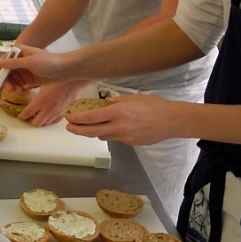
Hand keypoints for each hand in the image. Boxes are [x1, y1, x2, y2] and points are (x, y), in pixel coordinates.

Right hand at [0, 44, 67, 88]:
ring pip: (10, 81)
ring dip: (12, 87)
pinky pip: (18, 85)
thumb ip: (14, 63)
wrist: (66, 69)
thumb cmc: (50, 62)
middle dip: (4, 84)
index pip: (0, 64)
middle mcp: (18, 61)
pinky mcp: (28, 78)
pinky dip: (18, 90)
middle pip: (4, 74)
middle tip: (11, 91)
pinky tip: (23, 92)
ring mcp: (23, 70)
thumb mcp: (31, 62)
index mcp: (17, 53)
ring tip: (19, 92)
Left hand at [20, 79, 90, 125]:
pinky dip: (50, 120)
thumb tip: (24, 87)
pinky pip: (55, 121)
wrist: (75, 81)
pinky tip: (49, 114)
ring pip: (45, 123)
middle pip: (36, 123)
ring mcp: (57, 113)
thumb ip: (32, 85)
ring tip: (38, 115)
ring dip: (40, 120)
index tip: (20, 116)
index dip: (22, 116)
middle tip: (29, 116)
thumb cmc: (58, 78)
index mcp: (41, 100)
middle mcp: (48, 109)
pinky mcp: (64, 113)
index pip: (27, 113)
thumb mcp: (42, 81)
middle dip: (31, 120)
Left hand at [63, 93, 179, 145]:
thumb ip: (115, 102)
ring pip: (102, 136)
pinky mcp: (130, 143)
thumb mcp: (132, 98)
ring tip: (87, 126)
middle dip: (77, 130)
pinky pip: (114, 138)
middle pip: (91, 131)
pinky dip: (109, 133)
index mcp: (119, 112)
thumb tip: (103, 104)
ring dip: (93, 131)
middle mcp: (120, 126)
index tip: (69, 117)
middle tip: (69, 127)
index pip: (91, 117)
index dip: (77, 119)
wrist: (171, 121)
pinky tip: (111, 127)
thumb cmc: (153, 106)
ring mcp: (125, 137)